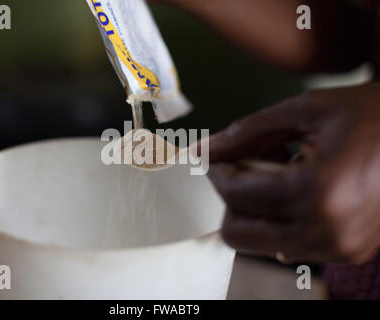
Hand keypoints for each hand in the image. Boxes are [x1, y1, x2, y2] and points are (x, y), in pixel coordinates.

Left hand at [206, 83, 379, 263]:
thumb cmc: (371, 114)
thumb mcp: (306, 110)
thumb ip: (248, 132)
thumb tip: (206, 149)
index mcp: (319, 191)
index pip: (237, 194)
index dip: (216, 171)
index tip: (216, 156)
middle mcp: (328, 231)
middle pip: (239, 233)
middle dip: (231, 199)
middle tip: (245, 167)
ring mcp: (340, 249)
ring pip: (260, 243)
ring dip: (255, 210)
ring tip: (277, 173)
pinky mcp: (348, 253)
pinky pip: (288, 246)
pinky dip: (278, 220)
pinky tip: (295, 188)